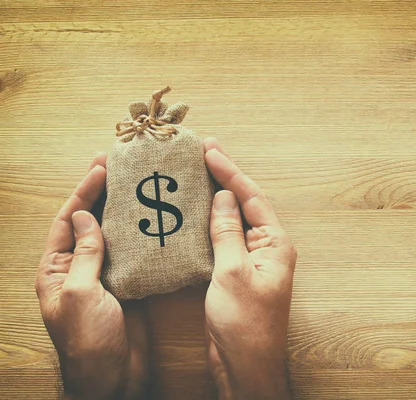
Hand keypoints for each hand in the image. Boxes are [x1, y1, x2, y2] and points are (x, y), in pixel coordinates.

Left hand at [35, 155, 149, 399]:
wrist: (113, 377)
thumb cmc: (87, 340)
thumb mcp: (79, 293)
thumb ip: (84, 254)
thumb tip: (86, 217)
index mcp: (57, 269)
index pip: (68, 221)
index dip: (84, 193)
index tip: (100, 168)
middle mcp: (78, 267)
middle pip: (89, 221)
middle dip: (100, 192)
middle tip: (116, 164)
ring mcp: (104, 274)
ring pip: (112, 233)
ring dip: (122, 208)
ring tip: (135, 183)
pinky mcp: (128, 283)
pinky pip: (132, 252)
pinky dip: (140, 233)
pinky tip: (151, 218)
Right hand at [203, 138, 296, 399]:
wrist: (246, 366)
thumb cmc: (245, 324)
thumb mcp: (232, 273)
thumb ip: (227, 232)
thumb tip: (223, 197)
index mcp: (275, 244)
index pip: (251, 197)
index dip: (230, 171)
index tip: (210, 150)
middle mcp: (268, 249)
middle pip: (245, 204)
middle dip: (225, 178)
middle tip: (204, 152)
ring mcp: (253, 261)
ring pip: (233, 221)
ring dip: (216, 199)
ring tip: (197, 174)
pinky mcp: (237, 274)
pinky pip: (224, 240)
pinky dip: (210, 225)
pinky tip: (195, 213)